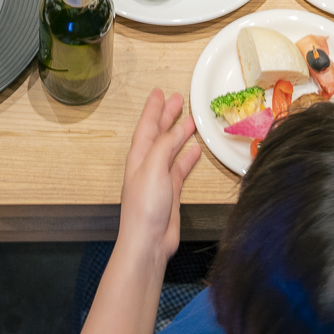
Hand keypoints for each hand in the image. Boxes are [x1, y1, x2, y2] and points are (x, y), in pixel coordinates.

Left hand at [117, 87, 201, 264]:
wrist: (148, 241)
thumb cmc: (145, 206)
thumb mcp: (153, 168)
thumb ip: (164, 146)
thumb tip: (177, 130)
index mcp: (139, 156)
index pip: (146, 126)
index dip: (153, 109)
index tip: (159, 92)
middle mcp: (147, 165)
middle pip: (158, 134)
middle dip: (167, 116)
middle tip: (177, 100)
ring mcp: (159, 178)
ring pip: (170, 149)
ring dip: (179, 134)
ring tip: (191, 120)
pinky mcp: (170, 192)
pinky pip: (179, 168)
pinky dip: (187, 157)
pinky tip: (195, 150)